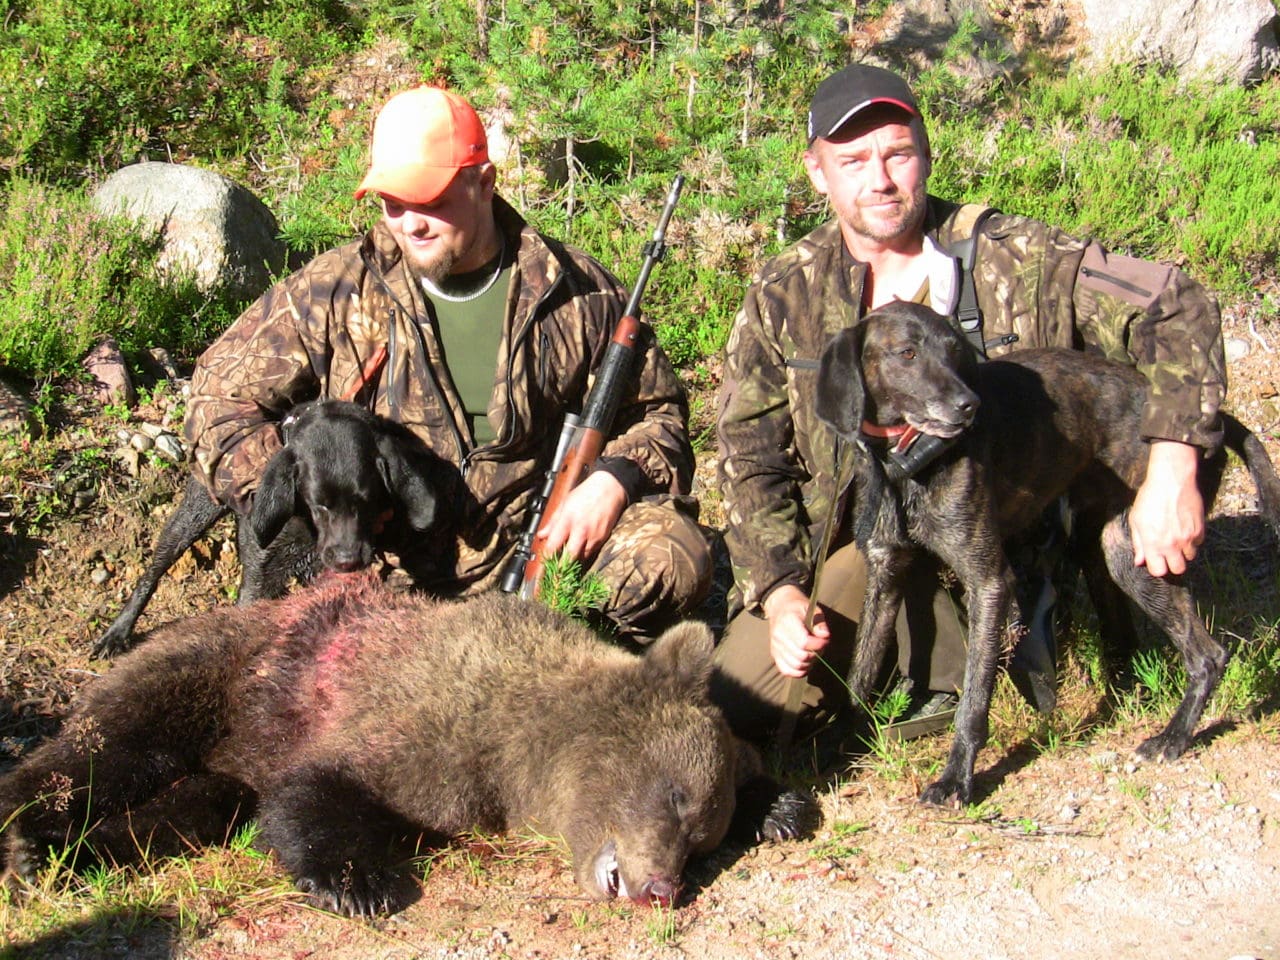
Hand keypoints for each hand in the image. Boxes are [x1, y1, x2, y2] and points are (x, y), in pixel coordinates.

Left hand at [536, 470, 627, 562]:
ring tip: (566, 563)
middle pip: (569, 557)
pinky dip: (584, 554)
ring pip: (582, 557)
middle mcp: (581, 530)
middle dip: (562, 568)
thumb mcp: (565, 503)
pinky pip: (591, 552)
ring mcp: (594, 535)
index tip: (543, 564)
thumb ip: (553, 521)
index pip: (554, 544)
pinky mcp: (603, 538)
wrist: (610, 488)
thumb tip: (541, 535)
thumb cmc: (585, 493)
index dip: (547, 557)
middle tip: (555, 573)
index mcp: (568, 520)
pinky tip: (579, 553)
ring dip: (574, 561)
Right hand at [763, 584, 830, 678]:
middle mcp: (778, 635)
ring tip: (813, 654)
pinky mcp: (774, 655)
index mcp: (787, 621)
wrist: (780, 607)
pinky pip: (786, 670)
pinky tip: (805, 663)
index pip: (803, 642)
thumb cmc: (798, 608)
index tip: (825, 640)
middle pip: (800, 655)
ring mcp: (775, 646)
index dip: (818, 645)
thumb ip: (819, 622)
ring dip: (809, 663)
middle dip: (815, 654)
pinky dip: (798, 672)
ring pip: (795, 665)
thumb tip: (824, 635)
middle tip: (820, 647)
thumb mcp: (812, 608)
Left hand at [1130, 440, 1204, 576]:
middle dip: (1173, 564)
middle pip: (1179, 569)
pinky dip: (1193, 539)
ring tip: (1176, 537)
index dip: (1157, 567)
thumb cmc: (1150, 498)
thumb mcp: (1136, 520)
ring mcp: (1188, 538)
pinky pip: (1199, 543)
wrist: (1172, 481)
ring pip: (1190, 557)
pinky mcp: (1200, 529)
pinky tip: (1185, 527)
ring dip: (1184, 551)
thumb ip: (1138, 544)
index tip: (1156, 560)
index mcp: (1154, 543)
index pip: (1159, 571)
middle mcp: (1172, 544)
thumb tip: (1139, 561)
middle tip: (1168, 553)